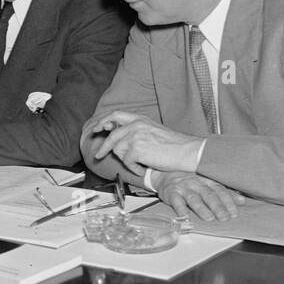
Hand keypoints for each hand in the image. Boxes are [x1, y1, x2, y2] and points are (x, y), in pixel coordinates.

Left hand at [90, 111, 205, 174]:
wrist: (186, 151)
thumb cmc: (173, 145)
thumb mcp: (152, 131)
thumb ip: (135, 131)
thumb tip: (118, 137)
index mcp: (140, 119)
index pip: (115, 115)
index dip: (103, 121)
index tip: (97, 129)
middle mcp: (136, 125)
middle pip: (112, 136)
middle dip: (103, 147)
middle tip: (98, 155)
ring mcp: (135, 136)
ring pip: (119, 151)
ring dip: (127, 161)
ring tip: (139, 163)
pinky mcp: (137, 149)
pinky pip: (128, 163)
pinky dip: (135, 169)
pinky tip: (144, 168)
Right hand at [154, 171, 245, 221]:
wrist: (165, 174)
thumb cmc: (190, 181)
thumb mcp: (207, 183)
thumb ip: (223, 192)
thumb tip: (242, 201)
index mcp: (207, 180)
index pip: (220, 190)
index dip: (228, 201)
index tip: (235, 213)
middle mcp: (196, 183)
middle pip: (209, 195)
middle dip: (218, 207)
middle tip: (224, 218)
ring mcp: (184, 187)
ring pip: (194, 198)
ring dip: (202, 209)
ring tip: (209, 219)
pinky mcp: (171, 193)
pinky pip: (176, 201)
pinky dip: (180, 209)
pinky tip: (185, 217)